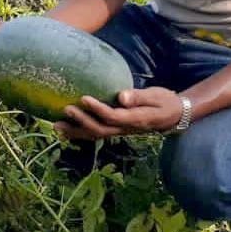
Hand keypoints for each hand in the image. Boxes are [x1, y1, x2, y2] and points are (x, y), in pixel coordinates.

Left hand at [54, 87, 184, 140]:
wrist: (173, 116)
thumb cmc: (165, 102)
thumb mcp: (157, 96)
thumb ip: (139, 96)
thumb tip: (121, 96)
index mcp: (135, 120)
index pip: (112, 116)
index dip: (97, 109)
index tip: (83, 97)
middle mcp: (125, 129)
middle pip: (100, 130)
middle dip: (81, 121)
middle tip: (65, 109)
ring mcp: (121, 131)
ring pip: (95, 135)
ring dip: (76, 131)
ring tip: (57, 126)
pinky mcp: (117, 129)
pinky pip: (97, 133)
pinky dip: (81, 133)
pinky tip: (67, 130)